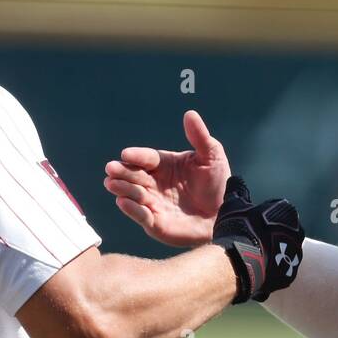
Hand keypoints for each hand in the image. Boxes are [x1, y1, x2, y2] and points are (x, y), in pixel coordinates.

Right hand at [104, 110, 229, 246]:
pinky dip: (131, 209)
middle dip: (122, 171)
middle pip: (134, 175)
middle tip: (111, 168)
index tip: (126, 154)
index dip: (136, 156)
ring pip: (132, 194)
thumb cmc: (217, 183)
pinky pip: (140, 216)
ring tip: (112, 183)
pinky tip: (123, 202)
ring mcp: (153, 203)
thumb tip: (190, 114)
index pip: (146, 158)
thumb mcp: (211, 156)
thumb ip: (199, 137)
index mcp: (164, 165)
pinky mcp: (155, 223)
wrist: (225, 213)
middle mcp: (154, 183)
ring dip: (123, 188)